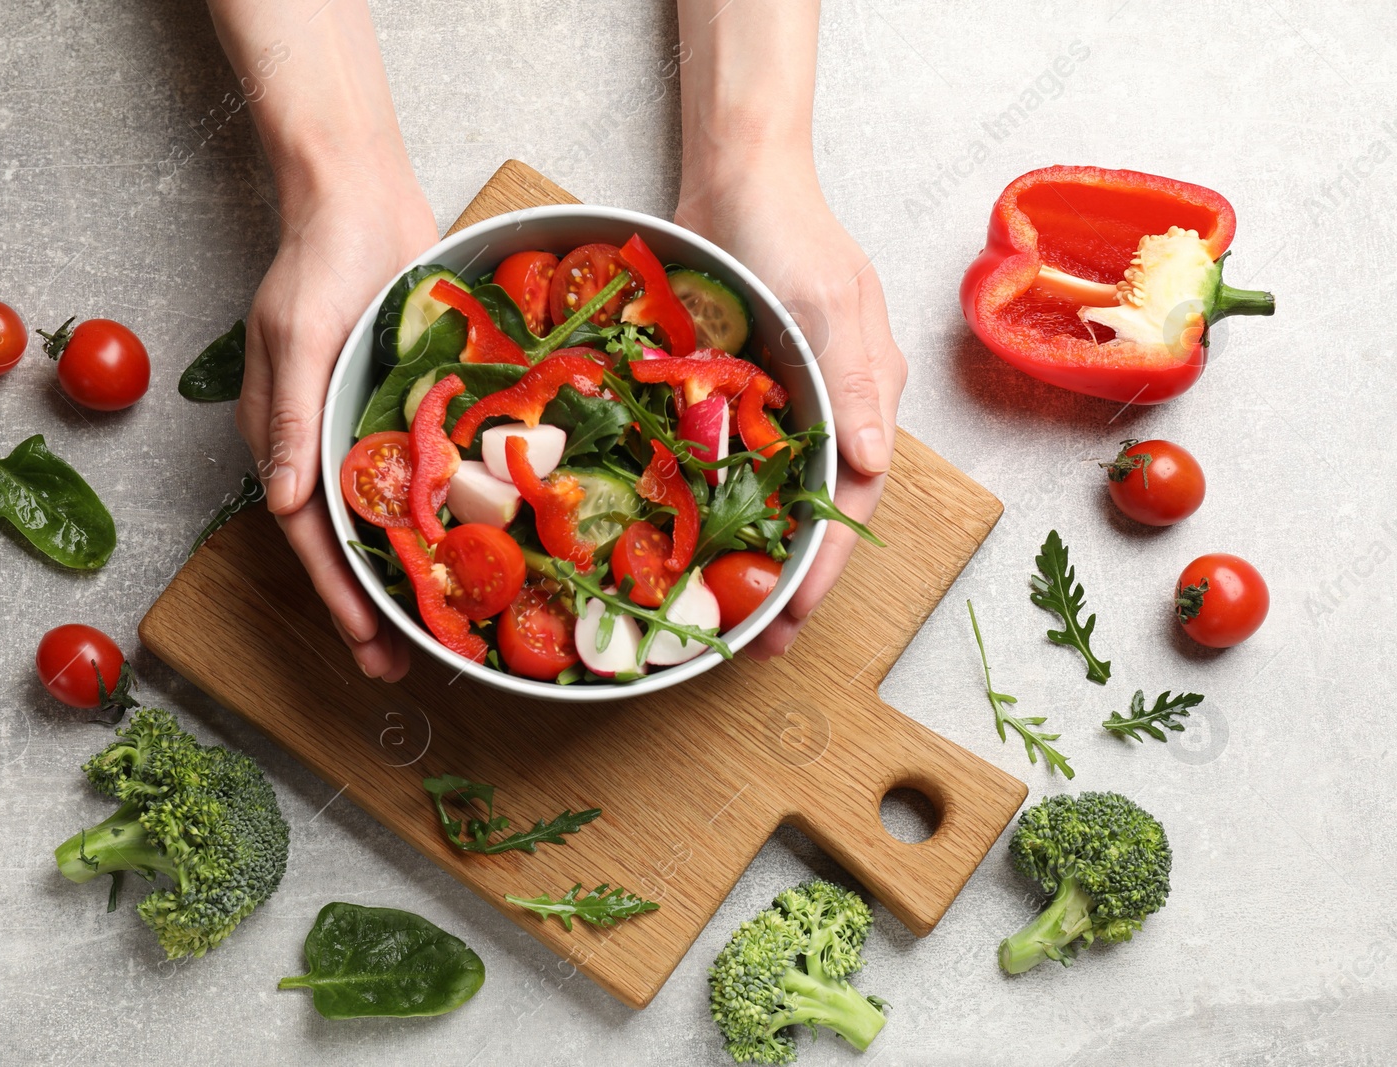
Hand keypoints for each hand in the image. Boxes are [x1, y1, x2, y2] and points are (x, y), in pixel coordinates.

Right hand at [237, 169, 436, 679]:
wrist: (359, 195)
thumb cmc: (319, 259)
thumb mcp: (297, 334)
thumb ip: (290, 417)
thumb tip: (286, 500)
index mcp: (285, 436)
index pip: (312, 535)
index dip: (340, 596)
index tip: (367, 647)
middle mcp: (321, 443)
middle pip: (345, 542)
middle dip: (370, 608)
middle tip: (400, 667)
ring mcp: (361, 427)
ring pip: (382, 519)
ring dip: (403, 574)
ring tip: (433, 628)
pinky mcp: (399, 408)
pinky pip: (416, 476)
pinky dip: (432, 516)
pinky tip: (464, 546)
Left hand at [676, 170, 906, 658]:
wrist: (735, 172)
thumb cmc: (789, 229)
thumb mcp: (827, 304)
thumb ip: (851, 385)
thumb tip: (873, 467)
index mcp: (861, 398)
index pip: (849, 502)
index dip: (823, 567)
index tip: (791, 621)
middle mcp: (824, 409)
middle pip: (808, 511)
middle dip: (784, 577)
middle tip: (750, 641)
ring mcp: (777, 401)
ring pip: (764, 494)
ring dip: (744, 549)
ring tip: (713, 605)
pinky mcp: (731, 388)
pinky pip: (721, 457)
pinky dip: (705, 498)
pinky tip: (676, 531)